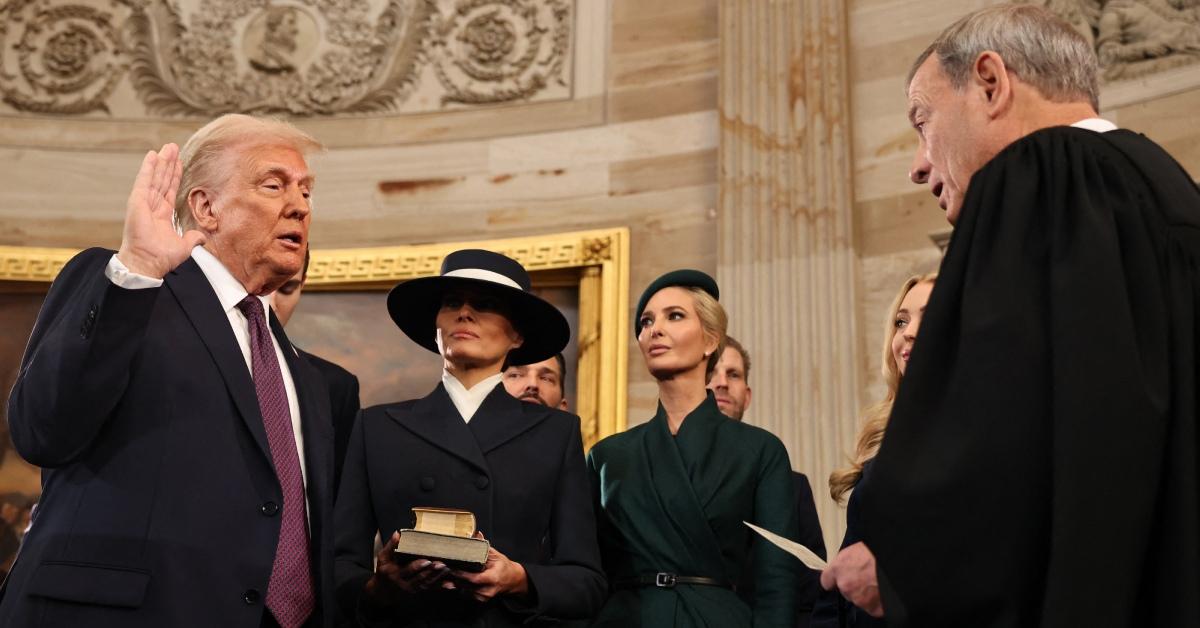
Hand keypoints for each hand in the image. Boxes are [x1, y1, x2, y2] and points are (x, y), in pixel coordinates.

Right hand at [116, 144, 205, 278]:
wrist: (148, 262)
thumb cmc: (161, 258)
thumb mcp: (184, 247)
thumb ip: (192, 238)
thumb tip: (201, 237)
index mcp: (162, 215)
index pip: (170, 190)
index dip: (175, 176)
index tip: (179, 163)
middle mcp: (152, 206)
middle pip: (162, 180)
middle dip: (168, 164)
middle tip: (173, 147)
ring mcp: (144, 202)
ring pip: (155, 177)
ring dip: (161, 161)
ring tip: (167, 147)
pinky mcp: (137, 201)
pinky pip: (144, 181)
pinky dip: (148, 168)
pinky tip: (152, 155)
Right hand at [364, 532, 450, 605]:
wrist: (383, 592)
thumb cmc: (383, 572)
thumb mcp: (383, 558)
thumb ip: (390, 546)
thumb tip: (398, 533)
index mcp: (396, 574)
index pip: (407, 571)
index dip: (417, 566)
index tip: (427, 561)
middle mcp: (405, 584)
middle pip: (420, 578)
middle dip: (431, 572)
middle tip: (442, 564)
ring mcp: (413, 589)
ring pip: (427, 584)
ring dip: (438, 578)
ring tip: (447, 569)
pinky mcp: (419, 591)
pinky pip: (431, 589)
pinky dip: (441, 586)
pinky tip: (451, 585)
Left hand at [448, 532, 527, 602]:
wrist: (512, 581)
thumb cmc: (503, 566)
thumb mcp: (496, 555)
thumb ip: (484, 546)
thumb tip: (476, 534)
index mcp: (493, 578)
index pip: (473, 579)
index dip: (460, 574)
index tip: (449, 567)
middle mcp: (487, 590)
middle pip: (465, 586)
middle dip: (452, 577)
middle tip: (439, 569)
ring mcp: (483, 597)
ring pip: (463, 591)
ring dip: (453, 583)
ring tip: (441, 574)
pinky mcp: (480, 600)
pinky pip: (465, 593)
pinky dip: (458, 586)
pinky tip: (450, 580)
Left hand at [820, 542, 883, 617]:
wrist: (894, 561)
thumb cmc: (877, 551)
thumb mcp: (856, 548)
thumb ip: (847, 561)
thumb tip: (847, 566)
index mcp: (839, 567)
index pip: (826, 580)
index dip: (834, 580)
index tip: (839, 579)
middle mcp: (846, 585)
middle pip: (845, 591)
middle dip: (854, 586)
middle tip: (867, 576)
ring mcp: (859, 599)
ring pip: (859, 600)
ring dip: (866, 594)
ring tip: (878, 582)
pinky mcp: (873, 608)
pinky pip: (873, 608)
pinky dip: (878, 602)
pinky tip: (884, 591)